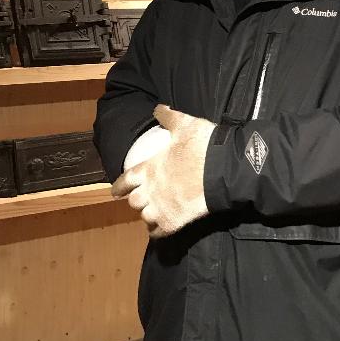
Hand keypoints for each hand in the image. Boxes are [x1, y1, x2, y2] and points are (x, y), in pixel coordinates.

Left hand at [112, 104, 215, 237]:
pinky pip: (158, 232)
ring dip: (146, 214)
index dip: (119, 187)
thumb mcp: (184, 125)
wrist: (223, 169)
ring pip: (144, 217)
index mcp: (148, 169)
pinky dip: (156, 231)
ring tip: (152, 212)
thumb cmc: (202, 146)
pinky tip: (159, 228)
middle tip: (142, 198)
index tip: (116, 192)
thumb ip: (168, 117)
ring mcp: (161, 208)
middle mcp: (150, 191)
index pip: (124, 181)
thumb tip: (158, 108)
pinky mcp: (174, 221)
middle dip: (137, 200)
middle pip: (133, 202)